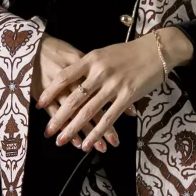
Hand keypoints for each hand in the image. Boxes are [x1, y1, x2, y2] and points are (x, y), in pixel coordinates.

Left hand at [41, 30, 191, 149]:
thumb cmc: (128, 52)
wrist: (157, 50)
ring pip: (89, 112)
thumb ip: (87, 67)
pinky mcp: (127, 97)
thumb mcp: (103, 54)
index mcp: (91, 59)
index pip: (65, 77)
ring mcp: (114, 86)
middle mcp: (100, 73)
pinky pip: (108, 118)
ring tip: (61, 140)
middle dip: (58, 118)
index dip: (51, 92)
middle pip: (73, 98)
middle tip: (47, 131)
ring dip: (73, 129)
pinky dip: (96, 133)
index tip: (39, 104)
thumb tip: (69, 82)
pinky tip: (88, 144)